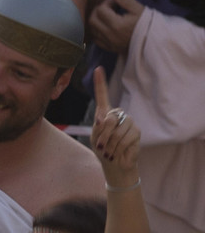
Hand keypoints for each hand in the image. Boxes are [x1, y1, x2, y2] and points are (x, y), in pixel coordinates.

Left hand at [88, 0, 144, 54]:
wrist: (154, 42)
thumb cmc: (148, 25)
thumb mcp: (139, 9)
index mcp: (117, 24)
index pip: (101, 9)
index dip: (107, 2)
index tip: (115, 0)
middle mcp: (109, 35)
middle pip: (92, 19)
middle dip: (98, 10)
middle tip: (109, 6)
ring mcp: (108, 43)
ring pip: (92, 29)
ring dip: (96, 20)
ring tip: (107, 15)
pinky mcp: (109, 48)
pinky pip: (95, 39)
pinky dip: (97, 31)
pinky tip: (105, 26)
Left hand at [90, 67, 140, 186]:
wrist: (114, 163)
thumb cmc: (103, 149)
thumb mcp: (96, 137)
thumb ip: (99, 126)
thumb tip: (104, 117)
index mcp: (105, 114)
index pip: (103, 96)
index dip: (100, 83)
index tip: (98, 69)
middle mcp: (118, 114)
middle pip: (108, 118)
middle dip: (103, 135)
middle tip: (101, 146)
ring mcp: (128, 122)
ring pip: (117, 130)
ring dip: (110, 144)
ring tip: (110, 151)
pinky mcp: (136, 131)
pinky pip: (125, 138)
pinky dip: (118, 148)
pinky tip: (118, 152)